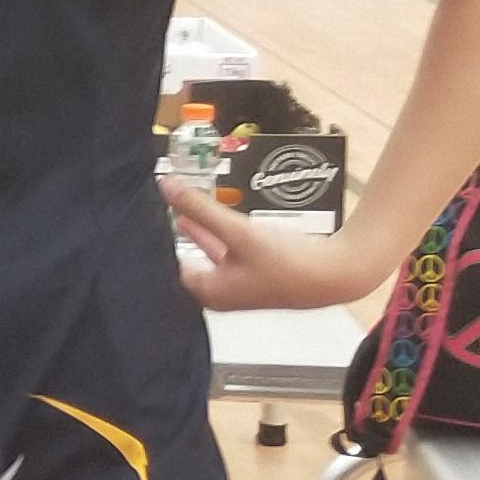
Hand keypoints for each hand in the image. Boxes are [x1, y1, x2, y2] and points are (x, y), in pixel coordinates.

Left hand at [168, 183, 377, 312]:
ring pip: (205, 253)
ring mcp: (238, 284)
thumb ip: (200, 209)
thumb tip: (166, 186)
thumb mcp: (238, 232)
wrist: (338, 274)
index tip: (141, 218)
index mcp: (207, 292)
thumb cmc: (289, 263)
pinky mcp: (255, 273)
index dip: (156, 241)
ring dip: (194, 231)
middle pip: (185, 260)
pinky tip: (206, 216)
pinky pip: (225, 250)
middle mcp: (219, 293)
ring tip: (172, 211)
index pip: (167, 265)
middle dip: (171, 237)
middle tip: (150, 214)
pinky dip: (215, 233)